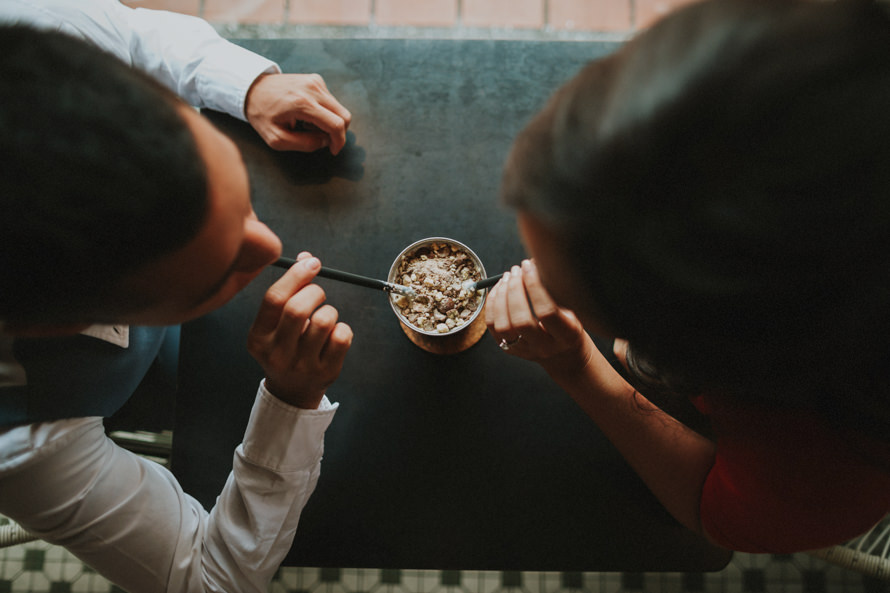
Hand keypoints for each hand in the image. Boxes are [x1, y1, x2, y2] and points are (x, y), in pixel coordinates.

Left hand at [245, 73, 351, 154]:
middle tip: (320, 139)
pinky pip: (331, 101)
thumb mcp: (277, 139)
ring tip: (308, 126)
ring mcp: (315, 82)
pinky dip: (325, 112)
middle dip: (337, 133)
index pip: (336, 124)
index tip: (333, 150)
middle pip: (344, 115)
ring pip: (339, 109)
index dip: (339, 141)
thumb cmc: (262, 115)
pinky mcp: (315, 80)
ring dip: (330, 122)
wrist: (251, 89)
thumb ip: (305, 144)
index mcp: (303, 104)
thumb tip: (325, 141)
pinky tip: (308, 115)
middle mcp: (313, 89)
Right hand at [247, 252, 352, 408]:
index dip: (296, 275)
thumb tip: (307, 259)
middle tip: (319, 293)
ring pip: (324, 321)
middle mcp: (277, 353)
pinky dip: (342, 328)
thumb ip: (289, 290)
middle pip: (297, 309)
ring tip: (325, 319)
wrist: (292, 391)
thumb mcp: (276, 324)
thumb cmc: (285, 347)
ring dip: (329, 311)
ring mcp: (301, 365)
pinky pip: (342, 337)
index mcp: (258, 338)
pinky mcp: (326, 372)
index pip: (274, 299)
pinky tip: (334, 334)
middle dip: (314, 292)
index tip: (312, 264)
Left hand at [485, 259, 593, 377]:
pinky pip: (493, 326)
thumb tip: (535, 262)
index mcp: (566, 336)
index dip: (535, 286)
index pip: (546, 312)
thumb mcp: (574, 309)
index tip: (530, 267)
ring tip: (508, 276)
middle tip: (517, 269)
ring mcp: (524, 350)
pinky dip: (492, 304)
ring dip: (501, 296)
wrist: (564, 355)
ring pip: (503, 325)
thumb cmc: (570, 325)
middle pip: (521, 320)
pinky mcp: (509, 349)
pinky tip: (498, 288)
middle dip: (515, 290)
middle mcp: (544, 347)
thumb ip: (557, 291)